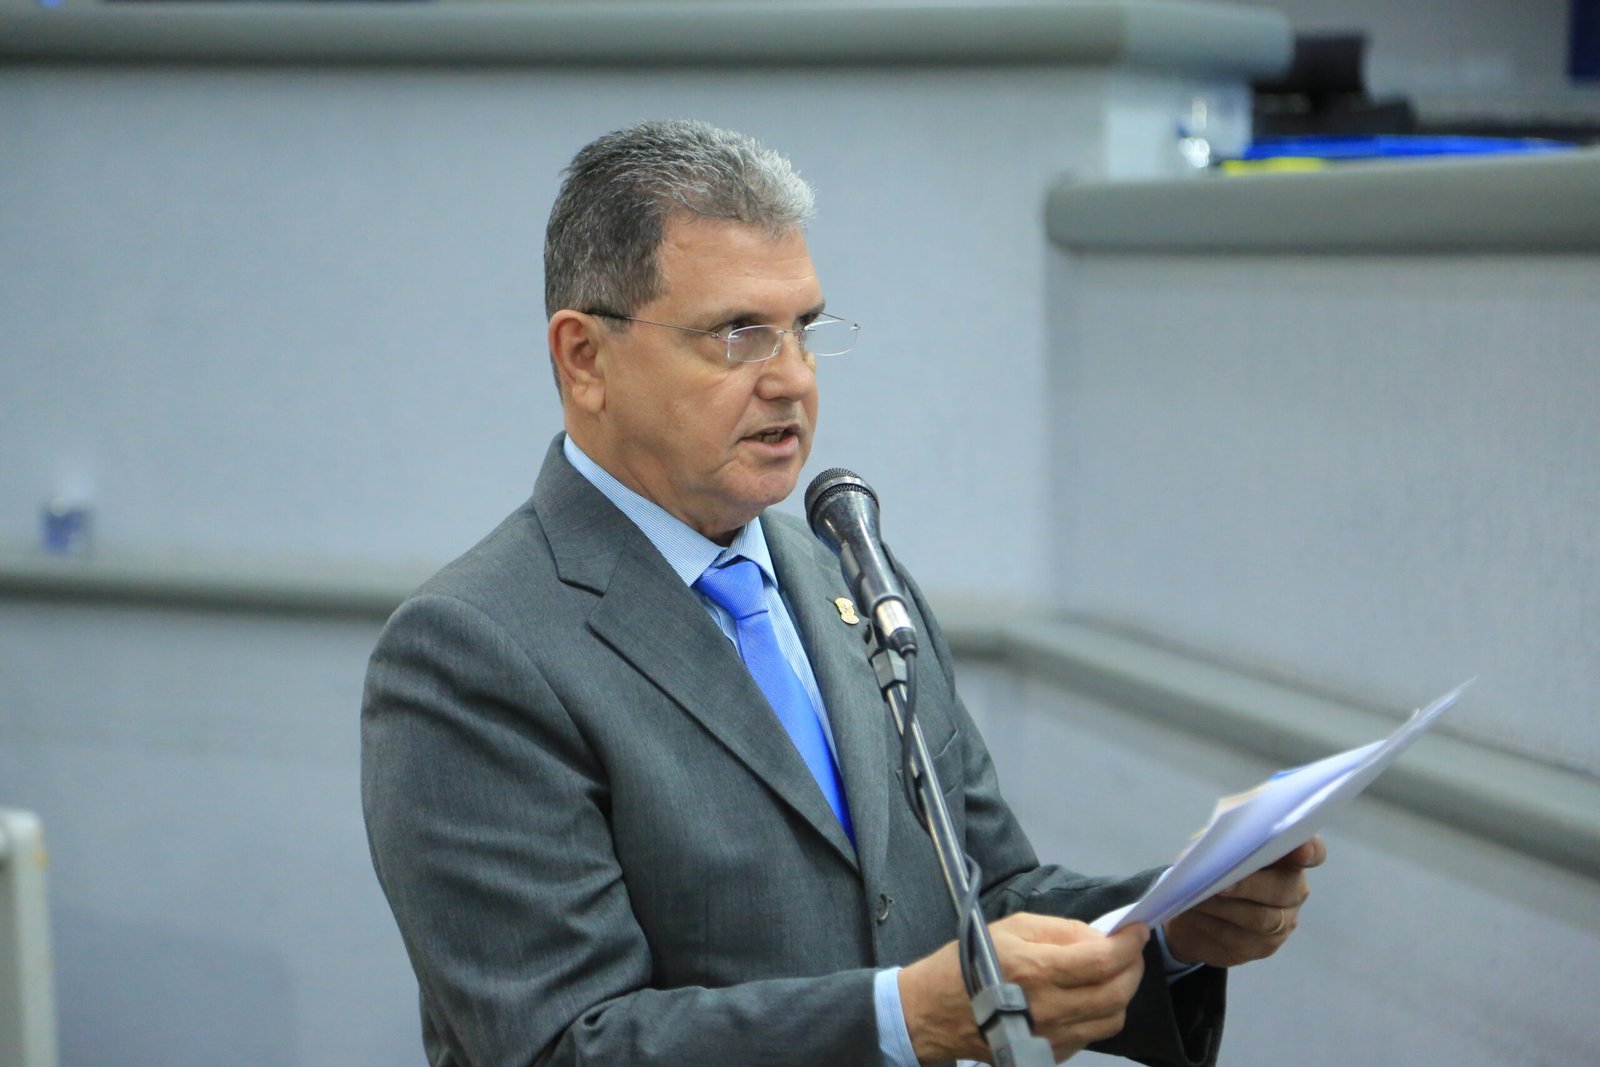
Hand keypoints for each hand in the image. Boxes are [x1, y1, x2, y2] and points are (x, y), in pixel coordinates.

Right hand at [898, 912, 1148, 1063]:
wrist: (935, 1012)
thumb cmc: (970, 962)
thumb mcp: (1011, 928)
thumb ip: (1060, 930)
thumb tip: (1100, 938)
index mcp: (1038, 969)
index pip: (1103, 960)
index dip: (1130, 944)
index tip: (1138, 930)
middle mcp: (1050, 1008)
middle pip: (1117, 994)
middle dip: (1133, 968)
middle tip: (1130, 951)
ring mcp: (1053, 1037)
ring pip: (1112, 1019)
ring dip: (1122, 993)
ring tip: (1112, 974)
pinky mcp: (1052, 1054)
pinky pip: (1093, 1035)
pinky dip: (1101, 1013)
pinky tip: (1087, 996)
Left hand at [1163, 835, 1326, 967]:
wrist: (1195, 913)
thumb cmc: (1211, 870)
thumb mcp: (1213, 849)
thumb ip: (1220, 843)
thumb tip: (1211, 848)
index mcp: (1287, 859)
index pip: (1313, 853)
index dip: (1310, 851)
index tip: (1300, 850)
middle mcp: (1293, 891)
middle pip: (1283, 889)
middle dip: (1249, 886)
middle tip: (1220, 885)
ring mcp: (1283, 922)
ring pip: (1260, 919)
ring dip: (1224, 908)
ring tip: (1197, 899)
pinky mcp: (1264, 948)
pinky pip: (1240, 939)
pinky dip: (1213, 925)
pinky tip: (1196, 915)